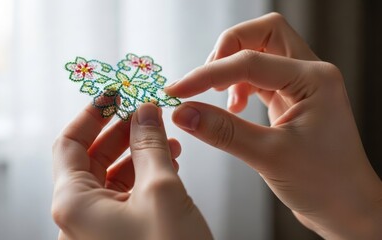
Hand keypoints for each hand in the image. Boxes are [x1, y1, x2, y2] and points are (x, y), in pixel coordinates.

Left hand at [51, 103, 211, 239]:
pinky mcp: (121, 233)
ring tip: (164, 134)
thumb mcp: (161, 189)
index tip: (113, 93)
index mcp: (74, 203)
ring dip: (137, 149)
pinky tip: (167, 159)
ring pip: (112, 174)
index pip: (70, 143)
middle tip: (145, 109)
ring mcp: (100, 226)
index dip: (92, 114)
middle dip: (120, 129)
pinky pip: (126, 193)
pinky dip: (145, 172)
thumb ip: (149, 144)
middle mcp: (80, 215)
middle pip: (91, 157)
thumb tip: (145, 110)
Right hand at [166, 13, 381, 238]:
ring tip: (217, 94)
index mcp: (314, 79)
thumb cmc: (323, 183)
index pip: (250, 61)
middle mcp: (310, 73)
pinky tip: (233, 106)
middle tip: (204, 78)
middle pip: (263, 34)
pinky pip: (259, 75)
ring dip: (232, 65)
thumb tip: (184, 113)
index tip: (179, 90)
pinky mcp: (291, 97)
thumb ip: (223, 131)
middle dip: (228, 48)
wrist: (345, 205)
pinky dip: (238, 83)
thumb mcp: (269, 156)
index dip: (208, 74)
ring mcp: (301, 83)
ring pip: (260, 50)